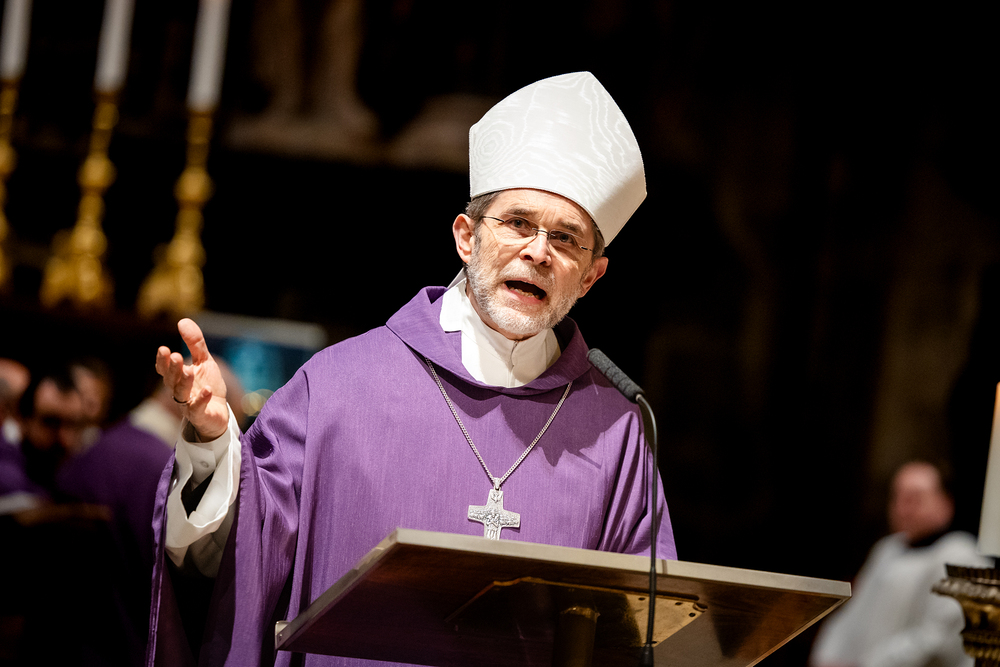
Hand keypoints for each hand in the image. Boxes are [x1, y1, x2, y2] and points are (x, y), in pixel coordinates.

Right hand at [155, 318, 229, 440]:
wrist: (219, 413)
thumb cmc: (207, 385)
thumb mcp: (204, 361)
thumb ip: (194, 344)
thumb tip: (182, 320)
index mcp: (177, 378)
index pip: (165, 369)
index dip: (162, 361)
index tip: (163, 349)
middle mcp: (178, 391)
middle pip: (171, 380)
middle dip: (173, 369)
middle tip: (176, 356)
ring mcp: (188, 405)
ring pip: (181, 394)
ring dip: (184, 382)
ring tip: (189, 370)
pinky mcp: (200, 415)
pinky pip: (197, 409)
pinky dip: (201, 400)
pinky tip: (206, 390)